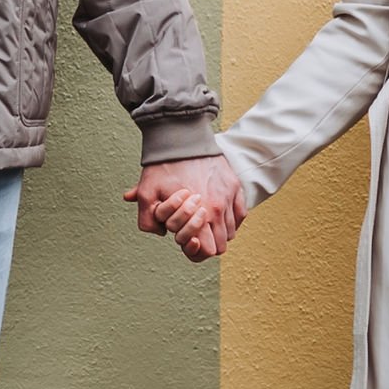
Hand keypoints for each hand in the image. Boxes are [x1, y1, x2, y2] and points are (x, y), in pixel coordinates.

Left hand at [126, 155, 245, 258]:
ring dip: (219, 232)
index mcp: (200, 214)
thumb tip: (160, 233)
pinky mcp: (235, 186)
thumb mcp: (147, 192)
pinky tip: (218, 214)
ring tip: (204, 222)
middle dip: (207, 243)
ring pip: (231, 231)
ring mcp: (230, 197)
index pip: (208, 251)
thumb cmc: (164, 164)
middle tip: (195, 233)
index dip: (196, 251)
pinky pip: (241, 214)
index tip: (188, 241)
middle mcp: (219, 209)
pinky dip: (231, 219)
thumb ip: (148, 220)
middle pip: (221, 246)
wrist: (183, 137)